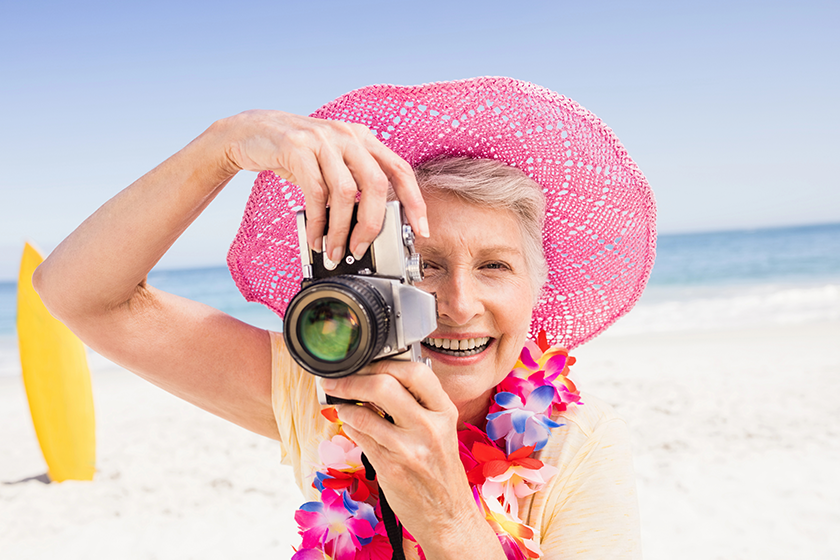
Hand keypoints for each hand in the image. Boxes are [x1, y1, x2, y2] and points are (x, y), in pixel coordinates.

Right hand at [220, 110, 428, 264]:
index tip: (420, 230)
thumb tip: (369, 227)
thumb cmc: (295, 153)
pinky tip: (315, 237)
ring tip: (333, 250)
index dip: (414, 201)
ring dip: (340, 229)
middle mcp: (348, 136)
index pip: (400, 170)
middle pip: (377, 185)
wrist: (250, 132)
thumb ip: (353, 184)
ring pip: (346, 193)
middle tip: (361, 249)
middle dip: (372, 225)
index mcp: (363, 139)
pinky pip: (316, 193)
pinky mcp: (297, 148)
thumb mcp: (332, 162)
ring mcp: (323, 140)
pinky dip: (317, 222)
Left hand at [320, 360, 492, 555]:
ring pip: (363, 412)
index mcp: (444, 411)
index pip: (415, 371)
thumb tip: (378, 377)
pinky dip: (349, 425)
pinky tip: (350, 423)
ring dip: (344, 404)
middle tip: (337, 380)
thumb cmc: (441, 470)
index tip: (365, 363)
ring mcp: (408, 448)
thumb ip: (417, 404)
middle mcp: (429, 427)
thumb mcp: (441, 430)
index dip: (384, 362)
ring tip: (340, 403)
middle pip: (383, 385)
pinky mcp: (390, 467)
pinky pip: (359, 436)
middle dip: (352, 379)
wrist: (448, 515)